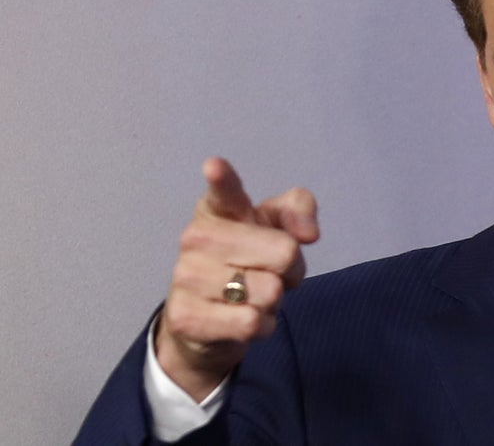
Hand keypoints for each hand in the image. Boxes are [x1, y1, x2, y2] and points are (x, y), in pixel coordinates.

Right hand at [155, 157, 318, 400]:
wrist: (209, 319)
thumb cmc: (249, 260)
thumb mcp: (277, 227)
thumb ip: (299, 211)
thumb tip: (308, 234)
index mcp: (217, 207)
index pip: (223, 190)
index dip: (222, 179)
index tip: (214, 167)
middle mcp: (196, 237)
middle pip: (284, 253)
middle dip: (291, 269)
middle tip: (270, 272)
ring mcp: (185, 276)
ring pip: (271, 292)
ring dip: (274, 301)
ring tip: (252, 296)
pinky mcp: (185, 317)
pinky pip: (252, 323)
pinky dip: (262, 325)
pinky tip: (243, 319)